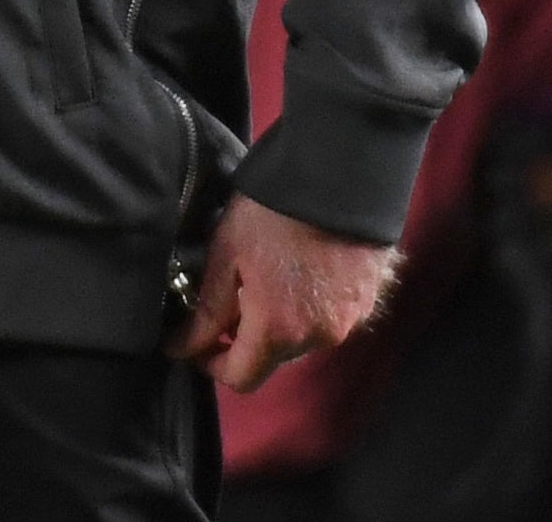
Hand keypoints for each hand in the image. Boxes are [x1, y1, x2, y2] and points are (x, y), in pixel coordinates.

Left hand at [170, 193, 398, 392]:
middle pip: (273, 359)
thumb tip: (182, 347)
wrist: (341, 173)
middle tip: (231, 301)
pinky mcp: (369, 299)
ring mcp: (349, 319)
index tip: (196, 341)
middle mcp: (318, 336)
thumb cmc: (275, 210)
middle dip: (247, 339)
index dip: (212, 364)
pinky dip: (310, 306)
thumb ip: (207, 311)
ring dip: (281, 323)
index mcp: (278, 330)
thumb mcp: (227, 253)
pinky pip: (330, 318)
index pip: (241, 378)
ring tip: (268, 281)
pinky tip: (301, 271)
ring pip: (303, 339)